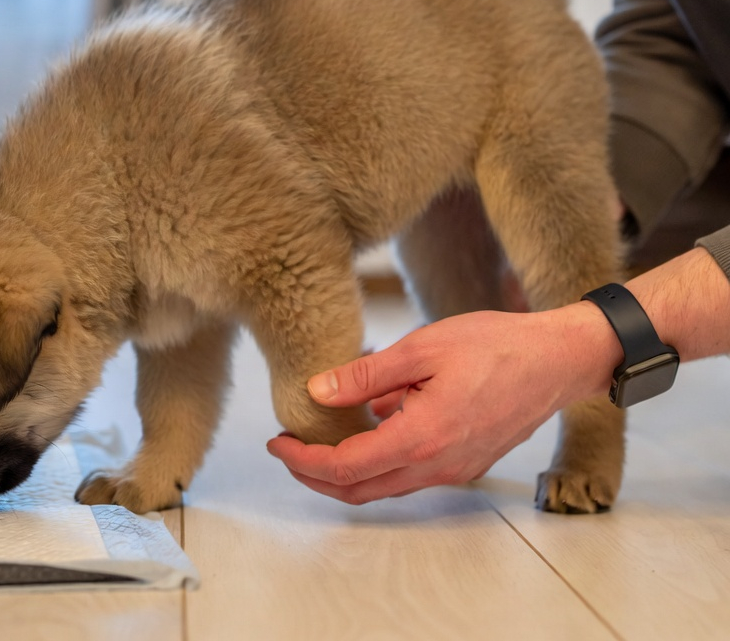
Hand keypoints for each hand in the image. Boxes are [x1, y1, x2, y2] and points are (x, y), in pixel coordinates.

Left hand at [267, 308, 614, 503]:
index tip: (279, 441)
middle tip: (288, 447)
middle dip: (316, 474)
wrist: (556, 360)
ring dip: (347, 470)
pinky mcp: (466, 462)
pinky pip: (411, 472)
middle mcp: (437, 466)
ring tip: (321, 436)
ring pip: (386, 485)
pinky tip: (373, 422)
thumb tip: (317, 392)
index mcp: (421, 438)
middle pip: (360, 489)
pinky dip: (380, 459)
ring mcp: (455, 469)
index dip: (304, 460)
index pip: (346, 469)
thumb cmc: (494, 345)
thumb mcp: (421, 347)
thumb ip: (366, 375)